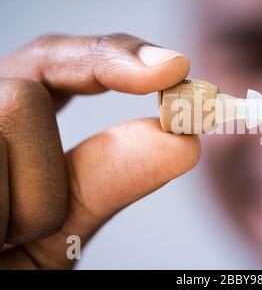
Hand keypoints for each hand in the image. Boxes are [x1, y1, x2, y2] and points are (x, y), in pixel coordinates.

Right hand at [0, 34, 199, 268]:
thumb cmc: (3, 269)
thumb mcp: (57, 227)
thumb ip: (109, 178)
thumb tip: (181, 139)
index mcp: (3, 126)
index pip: (54, 62)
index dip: (112, 56)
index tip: (172, 68)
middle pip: (22, 95)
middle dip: (39, 177)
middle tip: (16, 237)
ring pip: (7, 115)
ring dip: (16, 208)